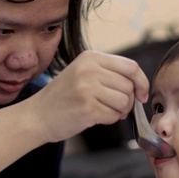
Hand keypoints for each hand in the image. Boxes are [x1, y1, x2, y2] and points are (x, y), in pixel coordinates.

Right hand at [28, 50, 148, 142]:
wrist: (37, 115)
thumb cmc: (62, 97)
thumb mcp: (82, 73)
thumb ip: (108, 73)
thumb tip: (139, 85)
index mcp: (90, 57)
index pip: (130, 67)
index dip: (141, 82)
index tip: (142, 95)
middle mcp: (89, 69)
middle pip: (129, 86)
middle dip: (127, 101)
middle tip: (114, 107)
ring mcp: (88, 88)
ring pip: (124, 102)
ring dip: (119, 111)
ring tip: (103, 111)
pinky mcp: (87, 108)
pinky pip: (114, 116)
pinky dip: (109, 120)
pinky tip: (95, 117)